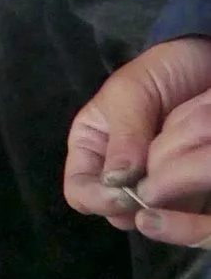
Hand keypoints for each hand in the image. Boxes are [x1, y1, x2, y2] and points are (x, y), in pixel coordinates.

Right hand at [67, 35, 210, 246]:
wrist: (206, 61)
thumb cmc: (161, 72)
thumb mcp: (132, 93)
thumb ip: (124, 135)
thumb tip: (115, 182)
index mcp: (92, 148)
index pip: (80, 191)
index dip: (98, 199)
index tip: (127, 194)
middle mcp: (118, 172)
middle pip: (114, 211)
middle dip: (134, 208)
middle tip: (160, 195)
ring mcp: (154, 182)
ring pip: (150, 216)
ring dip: (166, 209)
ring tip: (185, 186)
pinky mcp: (187, 189)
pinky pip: (183, 212)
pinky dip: (189, 208)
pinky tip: (199, 188)